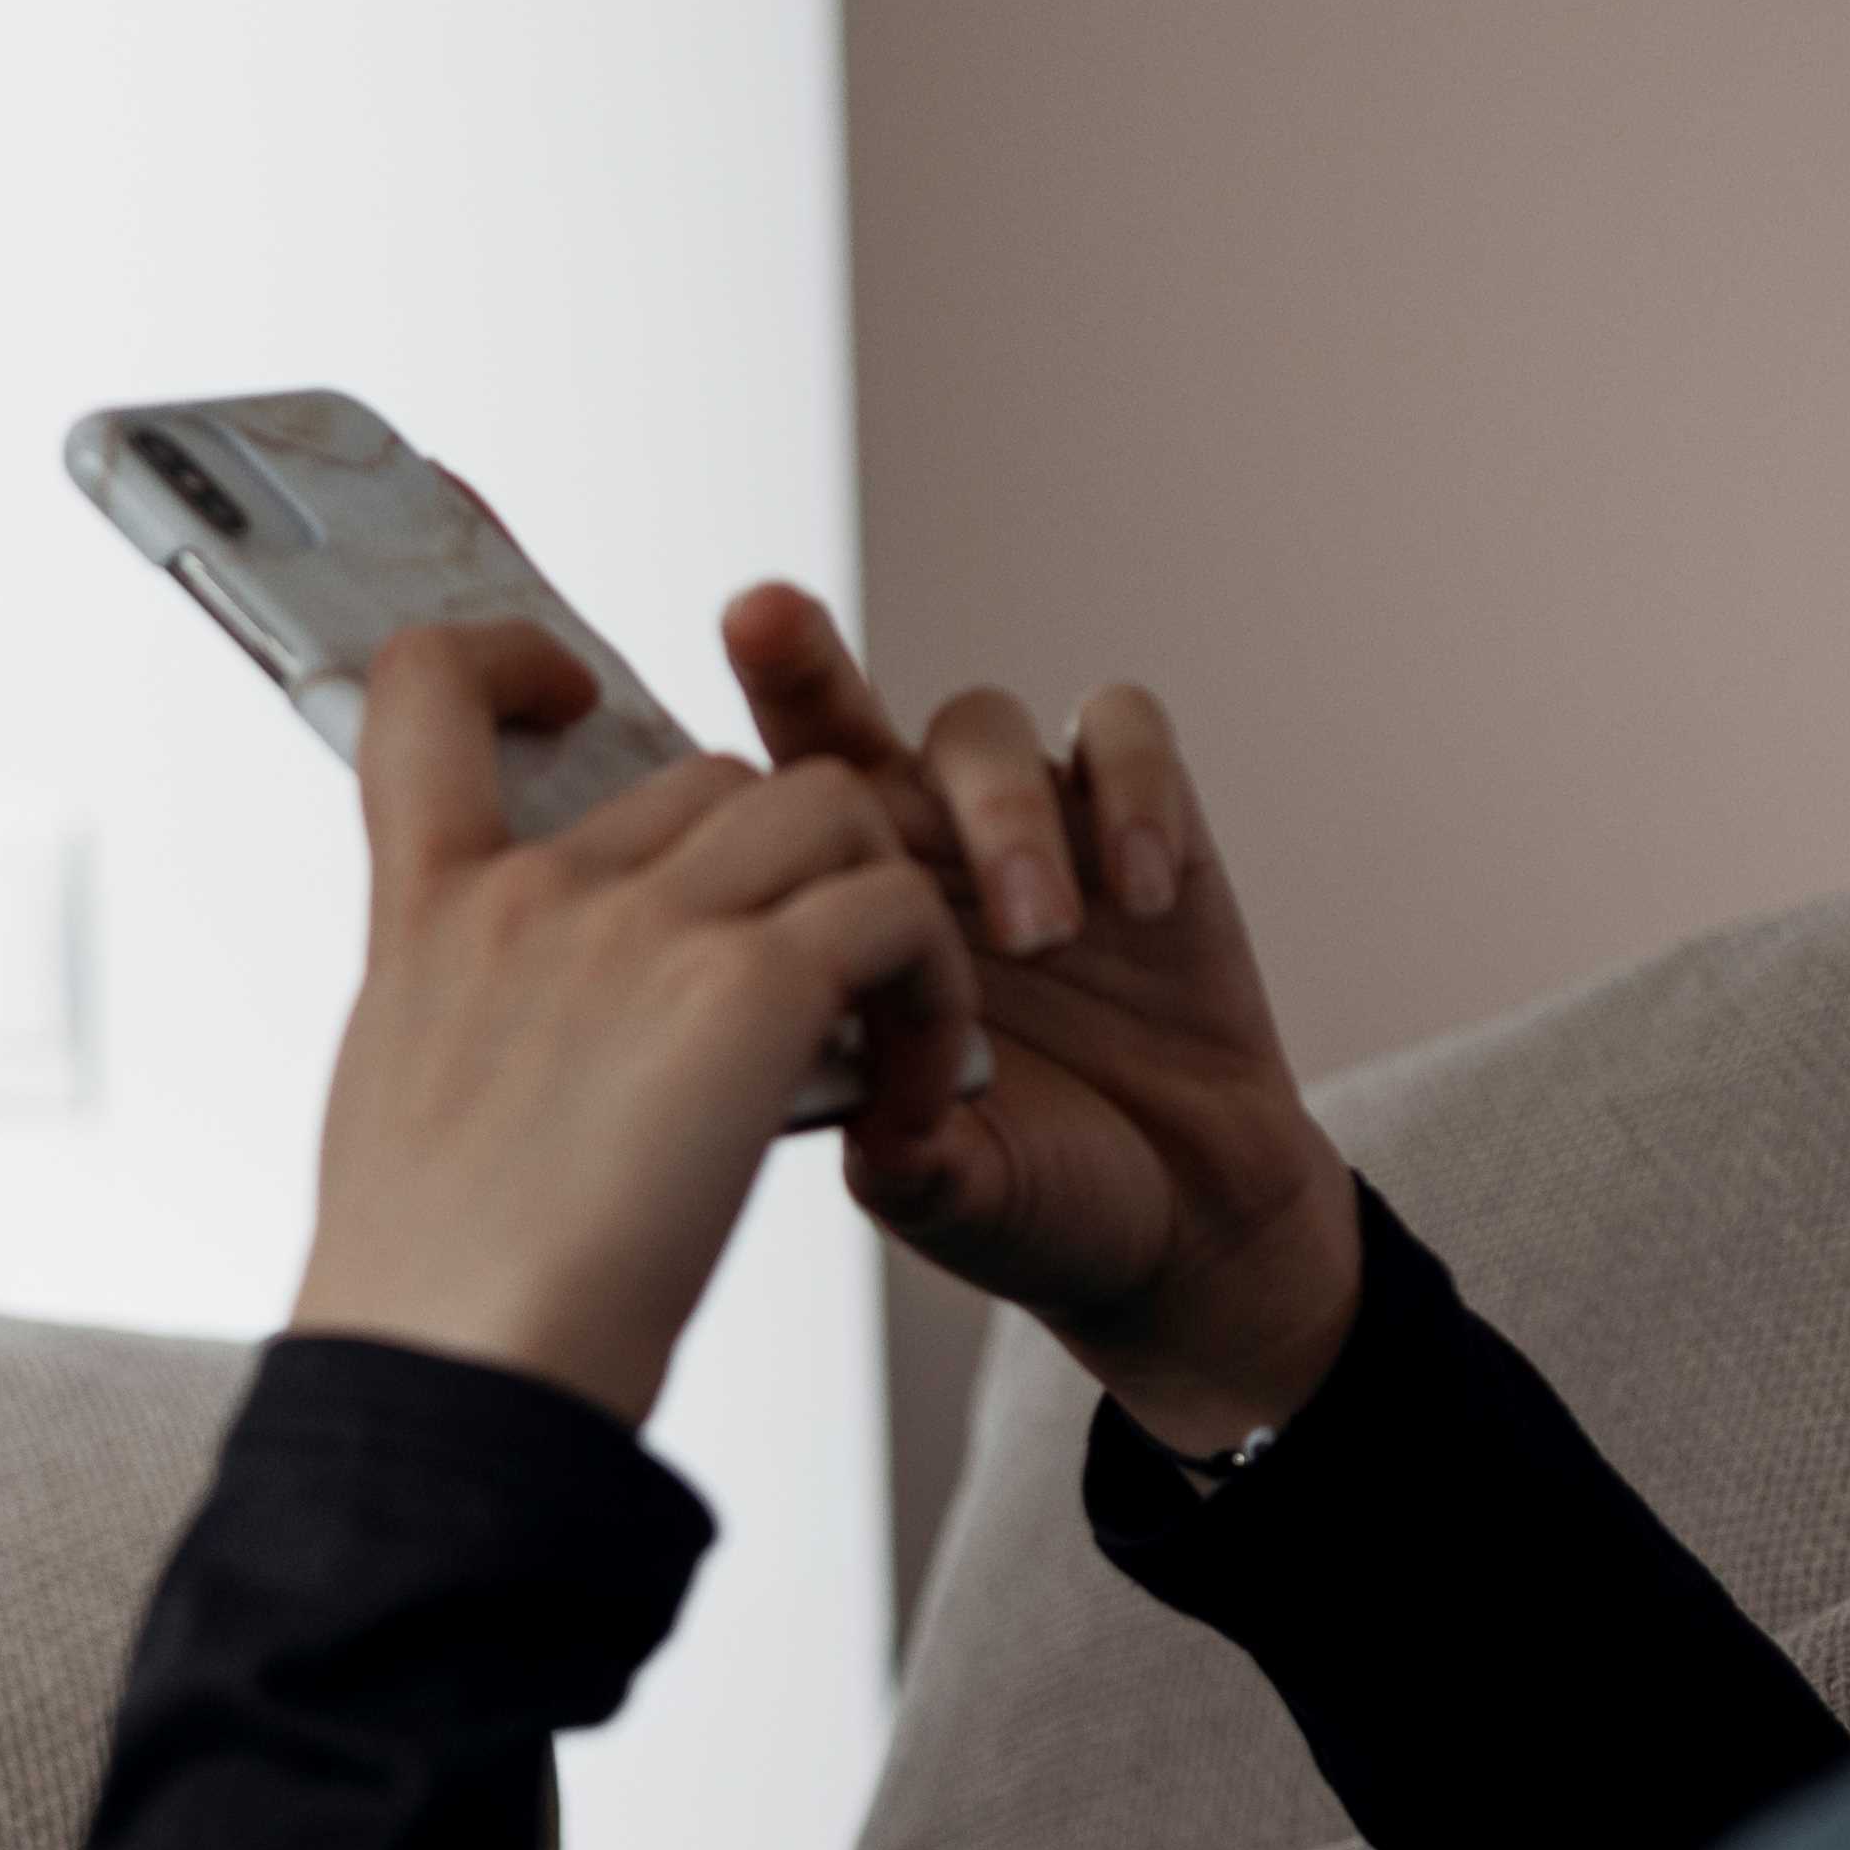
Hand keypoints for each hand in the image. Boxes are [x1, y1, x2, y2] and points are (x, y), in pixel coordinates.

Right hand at [289, 621, 987, 1426]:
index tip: (573, 695)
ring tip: (899, 1050)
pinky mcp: (745, 986)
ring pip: (829, 809)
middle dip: (793, 867)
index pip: (426, 693)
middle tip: (833, 1003)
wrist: (460, 1392)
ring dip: (894, 913)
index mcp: (428, 921)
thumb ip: (458, 1029)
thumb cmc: (434, 1307)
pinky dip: (941, 1000)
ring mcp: (638, 927)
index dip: (507, 661)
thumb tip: (496, 1032)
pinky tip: (923, 1107)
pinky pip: (900, 917)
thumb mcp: (402, 1120)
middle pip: (709, 777)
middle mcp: (533, 894)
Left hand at [725, 586, 1360, 1460]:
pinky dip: (1130, 793)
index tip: (664, 692)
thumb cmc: (1037, 1201)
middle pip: (836, 715)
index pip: (755, 816)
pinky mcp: (1145, 821)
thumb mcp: (958, 1194)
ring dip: (1003, 813)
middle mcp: (910, 853)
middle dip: (796, 661)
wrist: (1184, 1224)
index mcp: (832, 926)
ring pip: (980, 727)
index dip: (704, 769)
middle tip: (760, 626)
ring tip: (1042, 936)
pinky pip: (1124, 736)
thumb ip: (913, 1156)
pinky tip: (1140, 894)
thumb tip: (874, 1140)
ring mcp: (1025, 827)